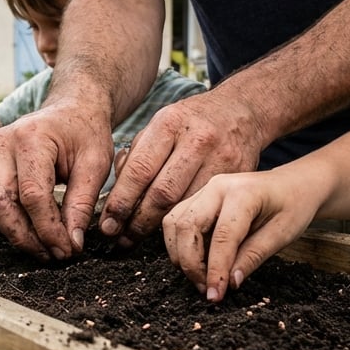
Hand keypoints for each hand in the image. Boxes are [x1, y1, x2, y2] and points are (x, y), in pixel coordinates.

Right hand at [0, 101, 112, 260]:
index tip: (68, 249)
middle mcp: (1, 145)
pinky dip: (5, 223)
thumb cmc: (86, 133)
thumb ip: (82, 204)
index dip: (48, 229)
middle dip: (24, 236)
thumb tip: (71, 244)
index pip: (32, 195)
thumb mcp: (96, 164)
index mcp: (30, 138)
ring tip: (44, 247)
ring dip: (13, 233)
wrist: (71, 110)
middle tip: (52, 254)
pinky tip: (30, 231)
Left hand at [101, 90, 265, 240]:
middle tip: (121, 239)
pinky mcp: (238, 176)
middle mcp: (197, 140)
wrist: (241, 110)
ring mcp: (221, 158)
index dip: (121, 202)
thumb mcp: (160, 125)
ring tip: (140, 238)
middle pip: (162, 194)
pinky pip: (207, 207)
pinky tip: (173, 230)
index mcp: (169, 124)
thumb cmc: (190, 121)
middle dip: (138, 222)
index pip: (139, 170)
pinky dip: (186, 221)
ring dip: (160, 228)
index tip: (108, 224)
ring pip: (186, 205)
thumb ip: (136, 156)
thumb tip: (114, 197)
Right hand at [161, 169, 320, 301]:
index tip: (215, 296)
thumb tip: (230, 283)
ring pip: (174, 224)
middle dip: (191, 264)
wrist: (294, 184)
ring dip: (180, 255)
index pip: (222, 237)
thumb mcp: (282, 235)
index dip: (216, 270)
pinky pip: (175, 222)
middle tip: (207, 289)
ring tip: (201, 277)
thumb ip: (253, 257)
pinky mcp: (197, 199)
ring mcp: (204, 191)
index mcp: (243, 193)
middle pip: (187, 227)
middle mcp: (217, 187)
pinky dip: (180, 245)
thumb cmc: (293, 206)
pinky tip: (197, 261)